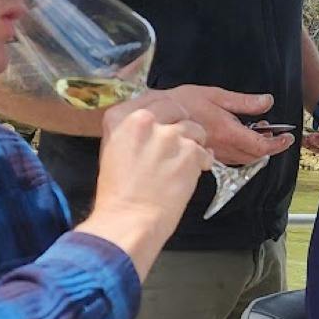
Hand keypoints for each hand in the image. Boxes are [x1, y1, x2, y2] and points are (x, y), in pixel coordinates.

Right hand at [77, 96, 211, 276]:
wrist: (130, 219)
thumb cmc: (118, 195)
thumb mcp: (113, 152)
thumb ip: (131, 132)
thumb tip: (150, 127)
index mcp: (119, 118)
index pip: (149, 99)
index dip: (163, 111)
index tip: (167, 120)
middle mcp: (144, 120)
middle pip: (175, 107)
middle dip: (181, 122)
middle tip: (179, 142)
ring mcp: (169, 135)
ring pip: (194, 128)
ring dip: (193, 143)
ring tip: (183, 164)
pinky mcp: (190, 152)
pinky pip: (204, 151)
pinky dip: (202, 162)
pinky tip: (190, 174)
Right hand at [158, 84, 293, 165]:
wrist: (157, 115)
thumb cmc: (183, 102)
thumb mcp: (217, 95)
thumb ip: (244, 102)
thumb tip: (267, 101)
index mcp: (229, 132)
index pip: (261, 146)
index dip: (278, 144)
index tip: (287, 138)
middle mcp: (224, 148)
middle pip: (255, 156)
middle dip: (269, 147)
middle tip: (273, 133)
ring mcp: (215, 155)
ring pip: (244, 160)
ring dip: (255, 150)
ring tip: (257, 133)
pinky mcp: (207, 156)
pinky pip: (230, 160)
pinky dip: (241, 152)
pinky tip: (238, 139)